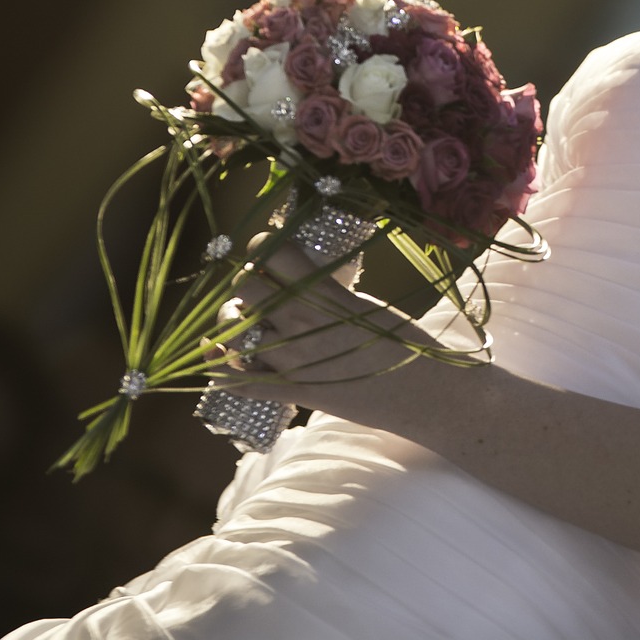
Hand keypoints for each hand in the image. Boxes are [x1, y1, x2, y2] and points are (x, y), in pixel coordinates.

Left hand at [216, 244, 433, 420]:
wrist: (423, 392)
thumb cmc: (405, 341)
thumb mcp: (365, 302)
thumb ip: (327, 291)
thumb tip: (301, 278)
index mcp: (322, 293)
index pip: (270, 253)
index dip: (261, 246)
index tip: (268, 250)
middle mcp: (301, 323)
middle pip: (243, 288)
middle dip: (245, 282)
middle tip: (259, 287)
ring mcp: (293, 361)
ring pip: (233, 333)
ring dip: (233, 323)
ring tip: (245, 321)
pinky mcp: (294, 392)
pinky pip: (239, 383)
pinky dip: (221, 371)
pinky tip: (216, 357)